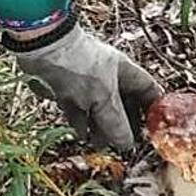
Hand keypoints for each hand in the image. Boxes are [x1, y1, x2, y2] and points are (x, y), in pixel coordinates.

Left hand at [11, 23, 161, 150]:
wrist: (43, 50)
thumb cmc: (79, 67)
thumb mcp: (103, 98)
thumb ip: (115, 122)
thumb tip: (127, 144)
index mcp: (124, 70)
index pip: (147, 88)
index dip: (152, 108)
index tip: (153, 129)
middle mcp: (107, 75)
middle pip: (122, 103)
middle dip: (123, 123)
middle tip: (124, 143)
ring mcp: (86, 82)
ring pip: (99, 108)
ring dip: (100, 127)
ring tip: (101, 146)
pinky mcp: (67, 88)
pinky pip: (78, 109)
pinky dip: (81, 122)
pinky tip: (83, 136)